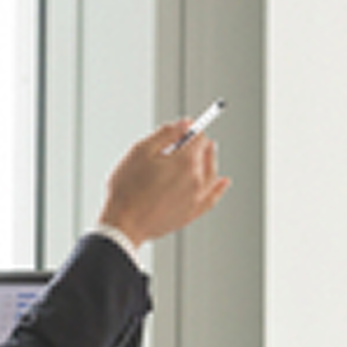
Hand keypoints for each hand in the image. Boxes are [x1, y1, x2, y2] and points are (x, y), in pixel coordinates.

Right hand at [97, 121, 230, 248]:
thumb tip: (186, 123)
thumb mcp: (141, 151)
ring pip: (212, 174)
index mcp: (185, 161)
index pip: (199, 137)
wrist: (124, 224)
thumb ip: (166, 134)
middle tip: (188, 141)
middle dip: (199, 145)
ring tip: (205, 155)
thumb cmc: (127, 188)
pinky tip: (223, 182)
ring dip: (209, 161)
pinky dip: (219, 188)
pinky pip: (212, 198)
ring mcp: (196, 198)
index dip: (192, 129)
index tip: (184, 129)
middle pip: (207, 154)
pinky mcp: (192, 213)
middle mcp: (197, 179)